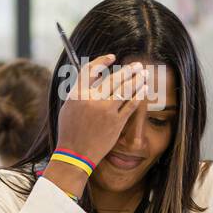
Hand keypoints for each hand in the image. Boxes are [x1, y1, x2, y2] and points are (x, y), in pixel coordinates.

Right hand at [54, 53, 147, 167]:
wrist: (75, 154)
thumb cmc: (70, 131)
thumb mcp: (68, 107)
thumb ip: (80, 91)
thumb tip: (94, 76)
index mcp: (77, 94)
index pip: (90, 70)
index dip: (102, 61)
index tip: (112, 57)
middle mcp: (92, 100)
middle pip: (113, 78)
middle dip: (129, 69)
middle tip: (138, 65)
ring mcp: (106, 111)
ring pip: (125, 89)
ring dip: (137, 79)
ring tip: (144, 74)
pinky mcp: (116, 122)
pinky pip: (131, 105)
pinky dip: (138, 95)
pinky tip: (143, 90)